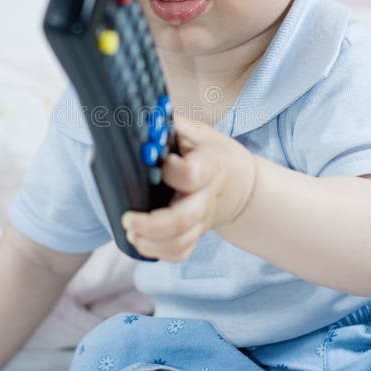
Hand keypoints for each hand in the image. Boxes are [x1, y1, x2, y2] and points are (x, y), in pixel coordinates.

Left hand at [122, 115, 255, 261]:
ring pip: (180, 242)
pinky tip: (143, 241)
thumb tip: (140, 117)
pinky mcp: (196, 235)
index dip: (171, 171)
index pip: (191, 174)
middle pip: (183, 219)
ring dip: (151, 243)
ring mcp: (201, 221)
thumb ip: (171, 125)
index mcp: (208, 167)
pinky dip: (160, 253)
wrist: (242, 185)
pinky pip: (181, 253)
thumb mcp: (199, 132)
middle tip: (128, 219)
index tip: (157, 163)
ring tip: (131, 231)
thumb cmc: (214, 154)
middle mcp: (205, 198)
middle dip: (152, 225)